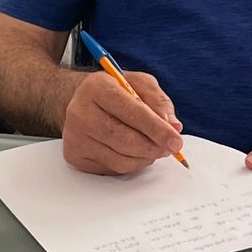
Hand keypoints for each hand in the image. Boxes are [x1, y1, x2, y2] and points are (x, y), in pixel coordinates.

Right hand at [61, 69, 184, 175]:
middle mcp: (80, 112)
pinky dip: (132, 164)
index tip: (176, 140)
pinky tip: (137, 153)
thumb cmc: (115, 91)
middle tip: (171, 148)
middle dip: (154, 146)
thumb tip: (174, 127)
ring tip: (155, 148)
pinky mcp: (75, 156)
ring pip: (120, 158)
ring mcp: (75, 136)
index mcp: (96, 87)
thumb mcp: (139, 84)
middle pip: (125, 139)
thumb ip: (159, 102)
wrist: (81, 101)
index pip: (131, 111)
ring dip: (145, 157)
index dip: (157, 128)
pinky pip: (112, 167)